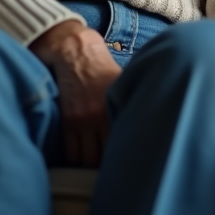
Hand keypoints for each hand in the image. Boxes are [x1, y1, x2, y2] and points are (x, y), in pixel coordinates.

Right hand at [29, 21, 121, 166]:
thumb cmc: (102, 68)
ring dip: (89, 161)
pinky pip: (70, 151)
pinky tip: (80, 153)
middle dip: (106, 161)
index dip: (125, 152)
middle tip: (108, 162)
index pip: (123, 139)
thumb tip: (148, 115)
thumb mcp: (122, 82)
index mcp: (117, 106)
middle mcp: (100, 116)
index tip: (127, 157)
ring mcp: (82, 120)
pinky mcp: (66, 121)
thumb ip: (130, 100)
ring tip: (94, 159)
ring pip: (86, 157)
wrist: (74, 52)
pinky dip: (75, 156)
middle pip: (104, 155)